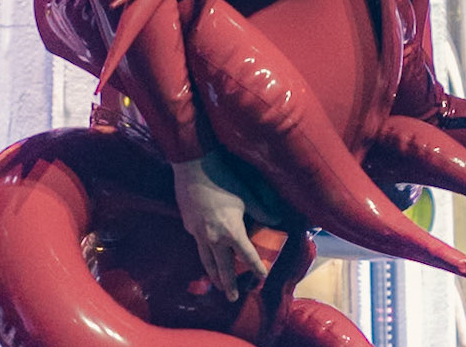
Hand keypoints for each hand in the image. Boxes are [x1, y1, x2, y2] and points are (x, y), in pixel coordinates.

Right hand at [172, 151, 271, 300]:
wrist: (193, 167)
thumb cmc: (224, 179)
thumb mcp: (247, 195)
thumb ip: (262, 210)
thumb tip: (277, 219)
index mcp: (231, 231)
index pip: (247, 255)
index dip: (256, 267)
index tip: (262, 278)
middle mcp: (213, 237)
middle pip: (222, 267)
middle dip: (228, 284)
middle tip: (233, 298)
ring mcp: (198, 233)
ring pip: (206, 260)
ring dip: (212, 274)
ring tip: (217, 284)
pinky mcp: (188, 226)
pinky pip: (197, 244)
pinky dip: (204, 253)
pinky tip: (206, 253)